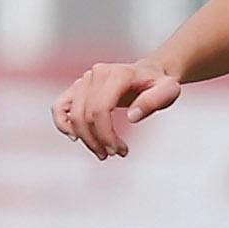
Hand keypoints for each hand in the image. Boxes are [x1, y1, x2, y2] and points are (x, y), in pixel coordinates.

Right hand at [51, 58, 182, 157]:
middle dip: (98, 141)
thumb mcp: (168, 91)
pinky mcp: (78, 88)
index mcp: (118, 74)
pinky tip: (75, 138)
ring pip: (73, 115)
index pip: (100, 108)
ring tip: (104, 153)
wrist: (150, 73)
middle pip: (86, 115)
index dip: (105, 134)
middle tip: (116, 154)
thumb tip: (132, 116)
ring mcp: (85, 80)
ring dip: (86, 139)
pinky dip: (62, 123)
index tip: (119, 151)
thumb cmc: (159, 84)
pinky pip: (60, 106)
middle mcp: (97, 74)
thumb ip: (154, 101)